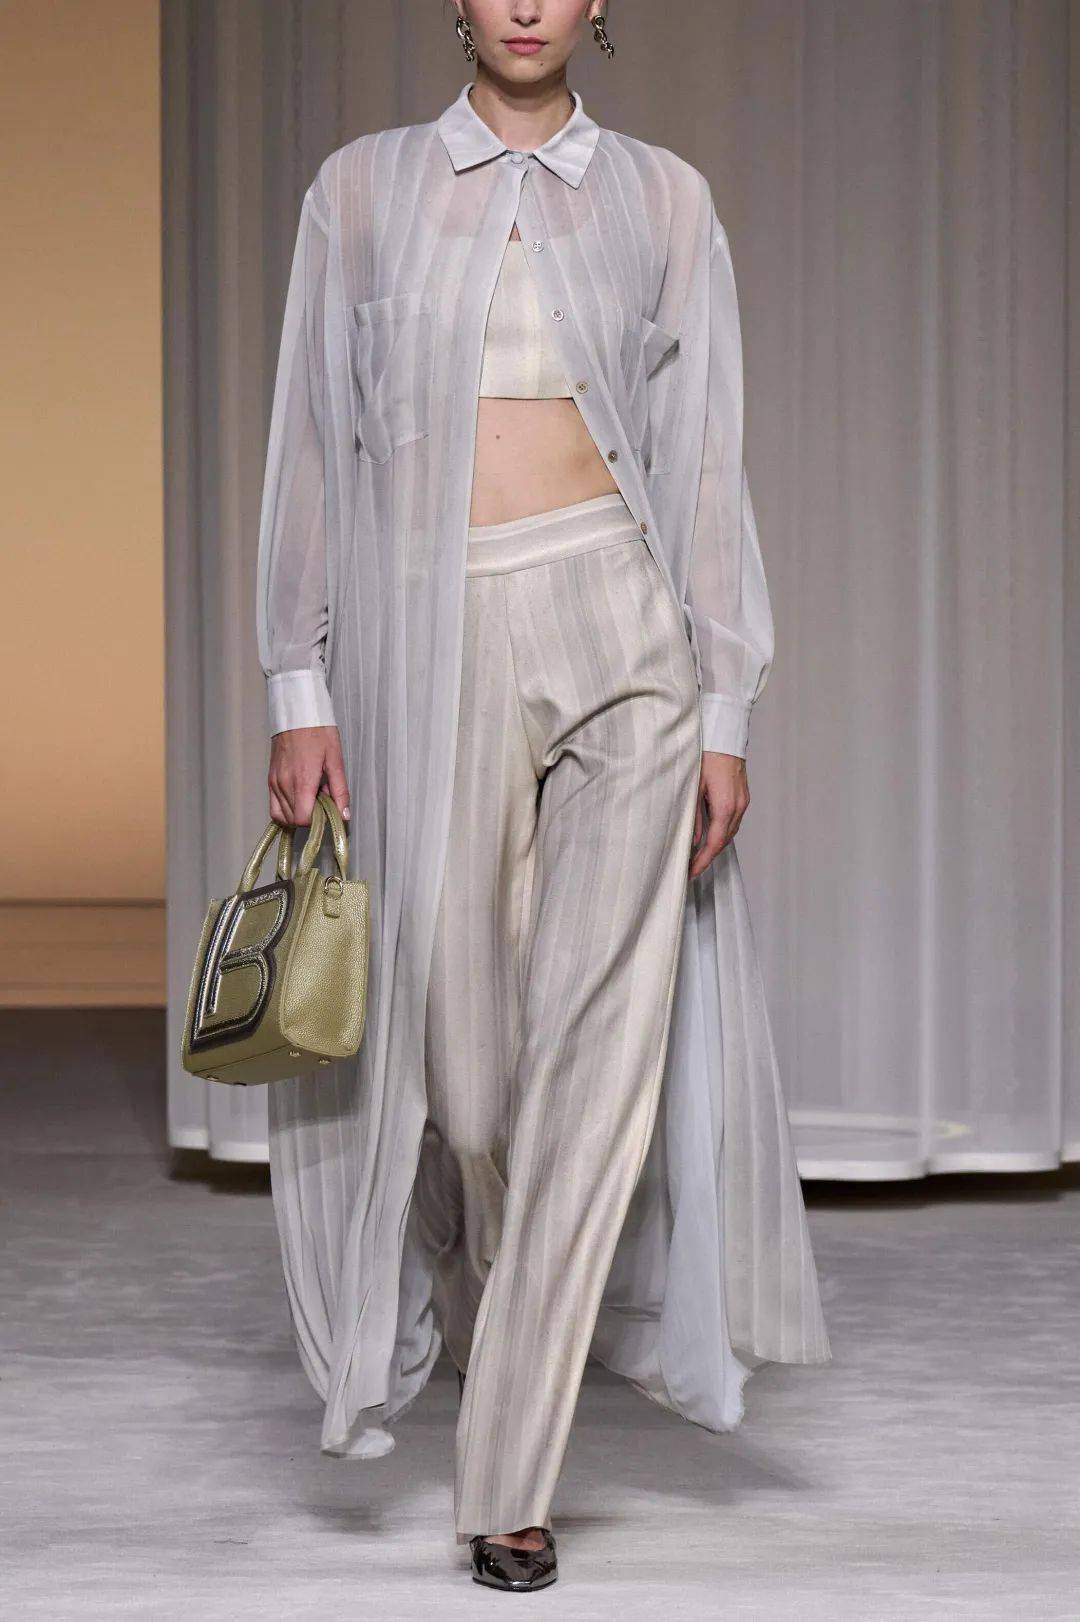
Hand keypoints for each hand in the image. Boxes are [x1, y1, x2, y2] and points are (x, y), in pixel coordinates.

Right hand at [267, 725, 350, 828]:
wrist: (297, 714)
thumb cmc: (318, 732)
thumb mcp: (335, 760)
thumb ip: (340, 790)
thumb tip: (343, 815)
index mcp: (302, 780)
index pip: (302, 819)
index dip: (317, 821)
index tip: (326, 810)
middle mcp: (284, 784)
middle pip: (294, 820)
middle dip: (310, 816)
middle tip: (321, 800)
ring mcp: (274, 783)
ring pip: (283, 816)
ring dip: (298, 813)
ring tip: (311, 797)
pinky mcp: (270, 780)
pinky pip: (274, 807)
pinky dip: (286, 810)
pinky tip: (299, 799)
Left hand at [688, 750, 748, 878]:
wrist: (724, 735)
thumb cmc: (706, 756)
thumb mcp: (693, 786)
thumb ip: (693, 815)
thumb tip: (693, 839)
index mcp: (725, 806)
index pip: (714, 843)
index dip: (702, 860)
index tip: (691, 872)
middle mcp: (738, 807)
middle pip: (723, 841)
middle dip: (708, 857)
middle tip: (691, 868)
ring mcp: (743, 802)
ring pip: (729, 832)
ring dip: (715, 845)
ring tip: (698, 856)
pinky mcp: (742, 796)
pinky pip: (732, 821)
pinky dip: (721, 832)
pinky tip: (709, 835)